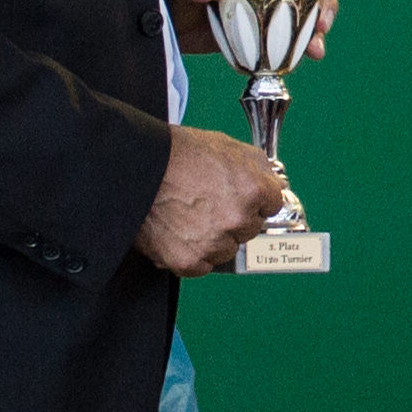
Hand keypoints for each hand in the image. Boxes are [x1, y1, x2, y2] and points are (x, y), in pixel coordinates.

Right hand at [132, 124, 286, 272]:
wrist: (136, 168)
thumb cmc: (176, 154)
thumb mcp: (226, 146)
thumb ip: (258, 167)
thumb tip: (275, 183)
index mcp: (254, 190)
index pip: (272, 205)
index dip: (253, 198)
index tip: (236, 194)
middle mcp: (238, 220)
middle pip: (250, 228)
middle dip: (234, 217)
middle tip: (206, 201)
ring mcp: (215, 243)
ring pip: (227, 249)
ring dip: (214, 237)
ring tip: (188, 214)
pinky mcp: (189, 261)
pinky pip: (201, 265)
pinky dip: (191, 253)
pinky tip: (179, 232)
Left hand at [174, 0, 341, 60]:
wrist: (170, 24)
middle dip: (327, 1)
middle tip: (324, 22)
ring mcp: (272, 4)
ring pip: (310, 9)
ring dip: (320, 26)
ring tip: (317, 45)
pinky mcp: (268, 28)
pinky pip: (295, 34)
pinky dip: (305, 44)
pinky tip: (309, 55)